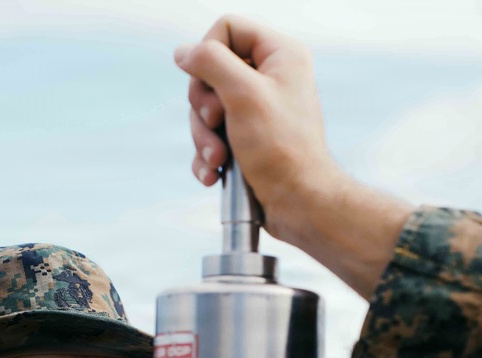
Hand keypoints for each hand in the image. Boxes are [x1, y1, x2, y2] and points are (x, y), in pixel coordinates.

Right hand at [174, 14, 412, 298]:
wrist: (298, 203)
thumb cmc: (281, 150)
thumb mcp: (242, 94)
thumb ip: (210, 62)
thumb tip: (183, 52)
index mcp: (279, 55)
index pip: (226, 28)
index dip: (209, 53)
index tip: (212, 84)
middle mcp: (269, 78)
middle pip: (209, 71)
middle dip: (203, 105)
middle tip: (217, 123)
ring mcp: (256, 111)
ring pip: (205, 108)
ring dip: (203, 137)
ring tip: (218, 159)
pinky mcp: (246, 140)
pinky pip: (211, 136)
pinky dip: (207, 156)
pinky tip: (214, 174)